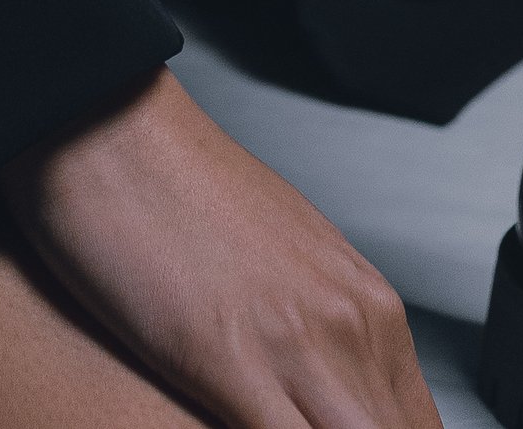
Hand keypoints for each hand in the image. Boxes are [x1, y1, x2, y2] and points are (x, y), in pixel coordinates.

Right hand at [0, 69, 443, 427]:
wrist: (103, 124)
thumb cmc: (173, 185)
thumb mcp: (279, 255)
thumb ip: (319, 327)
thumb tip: (330, 389)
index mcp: (365, 302)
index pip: (419, 425)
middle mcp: (352, 323)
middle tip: (300, 427)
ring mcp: (299, 344)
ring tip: (274, 427)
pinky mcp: (232, 362)